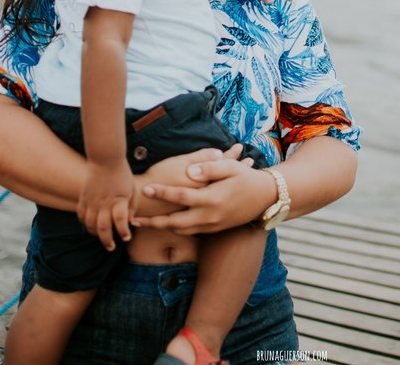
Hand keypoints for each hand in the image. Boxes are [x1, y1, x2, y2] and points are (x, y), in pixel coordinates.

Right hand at [78, 159, 134, 251]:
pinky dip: (84, 223)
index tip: (126, 237)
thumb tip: (130, 222)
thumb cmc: (122, 173)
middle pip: (103, 228)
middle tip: (111, 247)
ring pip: (89, 224)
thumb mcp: (132, 189)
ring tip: (101, 237)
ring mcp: (92, 200)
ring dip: (95, 234)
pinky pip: (80, 214)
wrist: (105, 158)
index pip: (120, 221)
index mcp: (119, 200)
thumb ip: (132, 207)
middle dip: (107, 241)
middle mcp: (104, 202)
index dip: (124, 232)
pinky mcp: (84, 197)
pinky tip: (90, 225)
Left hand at [133, 148, 269, 235]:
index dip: (162, 192)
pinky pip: (190, 232)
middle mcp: (210, 216)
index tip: (145, 188)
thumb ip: (208, 168)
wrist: (266, 199)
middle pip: (175, 222)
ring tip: (142, 223)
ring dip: (161, 227)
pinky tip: (163, 224)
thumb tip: (188, 171)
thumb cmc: (247, 178)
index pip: (181, 196)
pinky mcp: (214, 230)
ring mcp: (212, 225)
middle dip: (153, 222)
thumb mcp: (230, 168)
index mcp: (212, 199)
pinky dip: (175, 229)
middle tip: (133, 219)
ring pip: (181, 230)